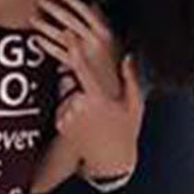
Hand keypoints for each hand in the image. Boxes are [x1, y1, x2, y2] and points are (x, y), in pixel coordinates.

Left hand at [31, 0, 121, 95]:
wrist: (116, 94)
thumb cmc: (115, 68)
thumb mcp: (116, 41)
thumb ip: (103, 23)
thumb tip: (94, 4)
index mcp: (106, 33)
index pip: (87, 11)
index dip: (73, 0)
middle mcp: (95, 41)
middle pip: (70, 19)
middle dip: (54, 8)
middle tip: (41, 1)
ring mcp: (85, 53)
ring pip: (61, 34)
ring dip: (45, 25)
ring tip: (33, 19)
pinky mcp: (76, 66)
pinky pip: (57, 52)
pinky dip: (46, 44)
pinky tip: (37, 38)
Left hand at [54, 55, 144, 176]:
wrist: (109, 160)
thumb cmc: (125, 132)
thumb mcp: (133, 105)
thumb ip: (130, 79)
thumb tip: (128, 56)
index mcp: (97, 99)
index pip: (82, 68)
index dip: (74, 48)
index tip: (67, 32)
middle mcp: (78, 107)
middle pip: (71, 80)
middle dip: (78, 83)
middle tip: (97, 102)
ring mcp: (67, 116)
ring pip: (66, 93)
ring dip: (75, 97)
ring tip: (92, 116)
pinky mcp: (59, 124)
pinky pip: (62, 106)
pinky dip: (70, 109)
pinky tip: (84, 122)